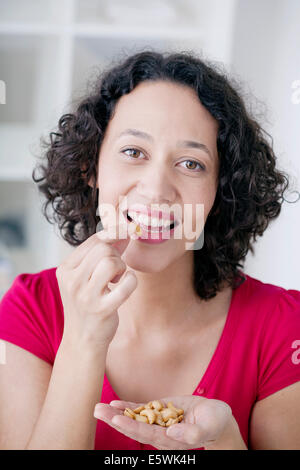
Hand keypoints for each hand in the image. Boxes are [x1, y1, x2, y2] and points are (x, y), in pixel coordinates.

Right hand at [56, 218, 137, 352]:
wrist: (82, 340)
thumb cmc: (87, 303)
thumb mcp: (84, 277)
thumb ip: (100, 254)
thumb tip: (122, 231)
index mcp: (65, 269)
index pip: (93, 240)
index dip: (114, 236)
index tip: (125, 236)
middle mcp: (72, 281)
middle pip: (103, 249)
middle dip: (116, 256)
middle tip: (115, 271)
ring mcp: (86, 296)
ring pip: (111, 262)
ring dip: (121, 268)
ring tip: (116, 279)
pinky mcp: (102, 309)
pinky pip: (127, 283)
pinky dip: (131, 281)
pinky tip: (125, 286)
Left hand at [94, 395, 236, 449]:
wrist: (215, 417)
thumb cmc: (215, 423)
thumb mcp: (209, 426)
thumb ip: (194, 433)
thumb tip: (173, 431)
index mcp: (171, 440)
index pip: (147, 434)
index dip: (131, 427)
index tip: (116, 419)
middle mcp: (160, 434)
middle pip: (134, 427)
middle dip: (115, 420)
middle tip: (97, 411)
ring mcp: (158, 423)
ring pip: (133, 419)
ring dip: (115, 414)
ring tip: (98, 408)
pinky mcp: (159, 412)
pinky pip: (140, 411)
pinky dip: (127, 407)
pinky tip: (114, 403)